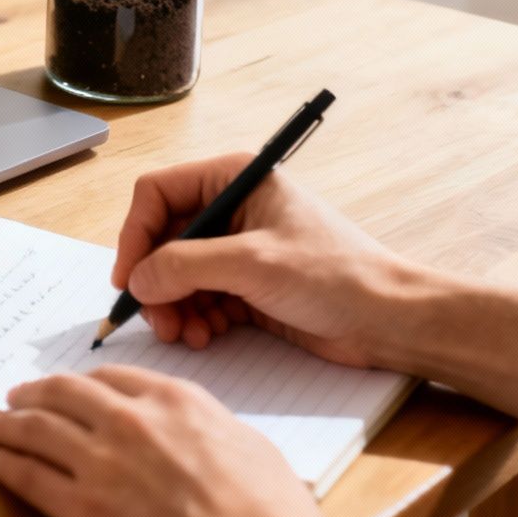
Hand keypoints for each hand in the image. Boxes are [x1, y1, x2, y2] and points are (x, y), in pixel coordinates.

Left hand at [0, 368, 403, 516]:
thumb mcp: (247, 445)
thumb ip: (204, 426)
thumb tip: (188, 430)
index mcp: (173, 401)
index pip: (110, 377)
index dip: (82, 383)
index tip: (69, 388)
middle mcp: (130, 422)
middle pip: (63, 394)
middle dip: (35, 393)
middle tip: (17, 397)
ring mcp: (101, 465)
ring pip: (37, 429)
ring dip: (11, 424)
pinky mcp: (81, 511)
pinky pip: (29, 478)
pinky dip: (9, 467)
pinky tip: (2, 465)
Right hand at [112, 153, 411, 368]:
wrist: (388, 320)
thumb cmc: (336, 275)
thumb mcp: (251, 263)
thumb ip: (184, 266)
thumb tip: (136, 281)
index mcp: (234, 180)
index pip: (157, 194)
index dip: (135, 235)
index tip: (129, 278)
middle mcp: (231, 209)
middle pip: (162, 239)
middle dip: (154, 281)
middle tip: (155, 318)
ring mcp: (238, 249)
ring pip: (176, 274)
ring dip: (172, 306)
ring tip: (183, 333)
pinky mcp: (246, 285)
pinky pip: (198, 298)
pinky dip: (193, 319)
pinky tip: (204, 336)